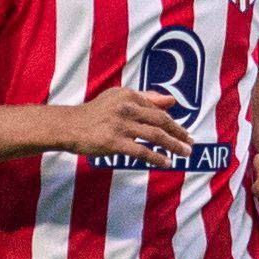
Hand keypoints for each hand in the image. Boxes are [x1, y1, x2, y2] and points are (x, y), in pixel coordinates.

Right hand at [65, 87, 191, 166]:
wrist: (68, 126)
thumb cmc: (94, 114)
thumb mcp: (118, 98)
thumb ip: (146, 98)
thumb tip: (172, 100)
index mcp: (129, 95)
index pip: (157, 110)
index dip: (173, 122)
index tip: (183, 133)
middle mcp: (126, 107)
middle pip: (161, 121)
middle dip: (179, 133)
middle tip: (190, 143)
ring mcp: (120, 125)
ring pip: (155, 136)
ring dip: (173, 145)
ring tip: (185, 153)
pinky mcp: (114, 142)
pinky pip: (142, 151)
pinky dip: (157, 157)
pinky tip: (167, 163)